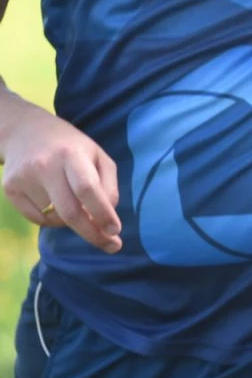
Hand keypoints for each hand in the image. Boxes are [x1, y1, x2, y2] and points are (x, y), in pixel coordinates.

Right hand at [1, 106, 121, 252]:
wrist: (24, 131)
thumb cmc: (70, 146)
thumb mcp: (97, 155)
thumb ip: (107, 185)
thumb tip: (106, 217)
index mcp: (72, 154)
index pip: (87, 189)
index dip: (102, 213)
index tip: (115, 231)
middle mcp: (45, 166)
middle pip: (69, 211)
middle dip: (92, 234)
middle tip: (111, 246)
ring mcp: (24, 178)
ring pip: (54, 218)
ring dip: (71, 220)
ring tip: (72, 199)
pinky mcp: (9, 189)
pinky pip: (36, 218)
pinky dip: (51, 219)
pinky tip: (53, 200)